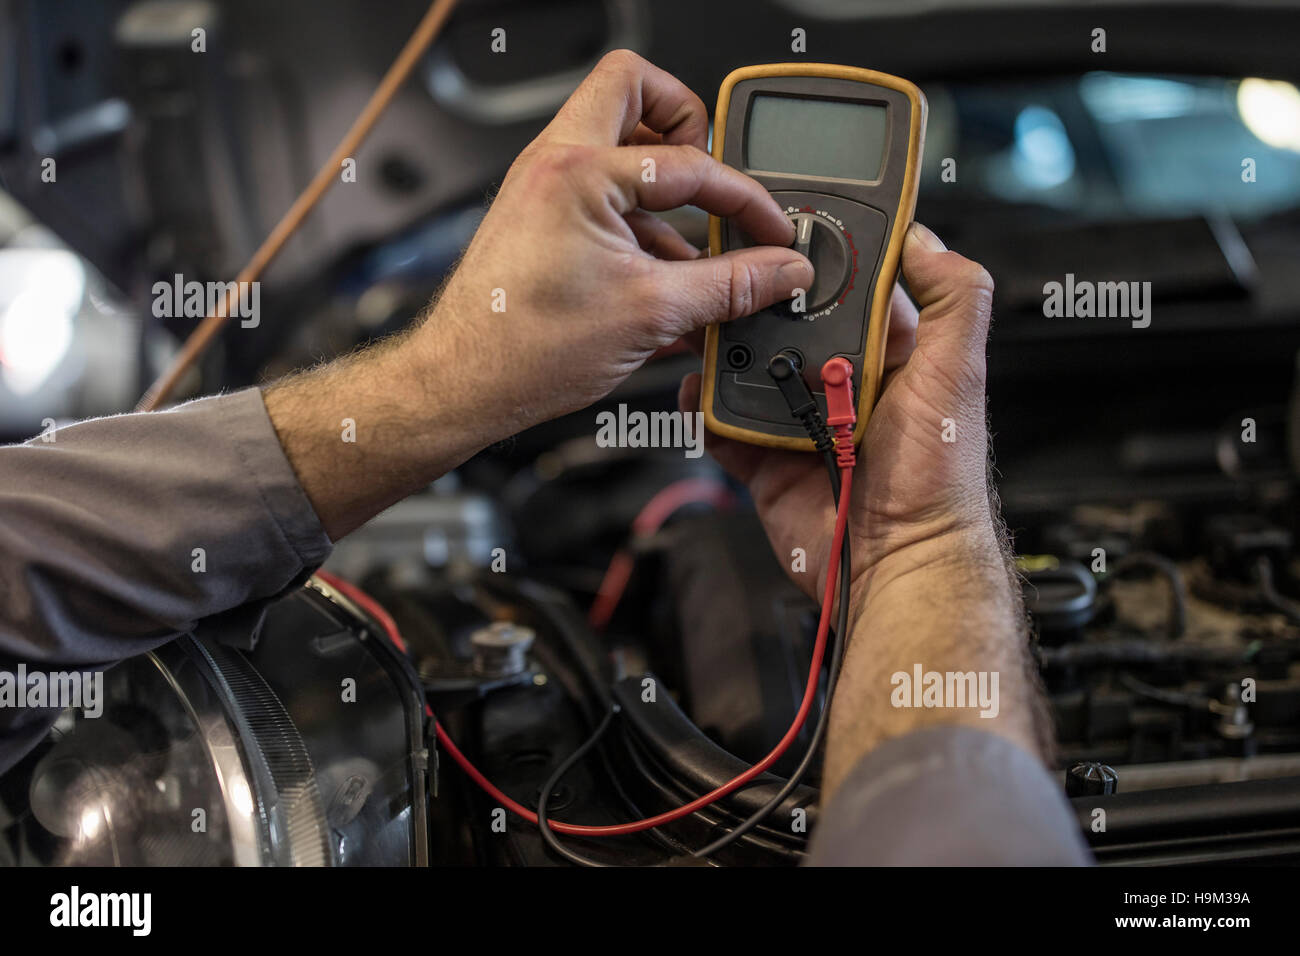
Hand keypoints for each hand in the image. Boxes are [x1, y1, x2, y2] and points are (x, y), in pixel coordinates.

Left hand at [424, 49, 812, 437]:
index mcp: (580, 171)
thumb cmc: (523, 348)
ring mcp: (543, 187)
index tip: (772, 232)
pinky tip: (667, 285)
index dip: (745, 198)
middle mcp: (554, 163)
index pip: (690, 161)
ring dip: (666, 192)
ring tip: (698, 255)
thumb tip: (781, 270)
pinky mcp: (541, 219)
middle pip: (636, 93)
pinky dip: (643, 228)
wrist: (464, 385)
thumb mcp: (652, 313)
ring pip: (619, 147)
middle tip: (713, 179)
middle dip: (687, 126)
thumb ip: (731, 285)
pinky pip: (604, 197)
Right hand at [679, 223, 1001, 611]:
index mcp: (889, 355)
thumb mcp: (956, 372)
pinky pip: (724, 425)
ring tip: (703, 327)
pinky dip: (705, 407)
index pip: (849, 291)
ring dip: (723, 350)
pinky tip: (698, 388)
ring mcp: (799, 422)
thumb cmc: (936, 476)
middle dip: (758, 306)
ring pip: (747, 370)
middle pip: (786, 327)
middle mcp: (841, 384)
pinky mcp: (766, 460)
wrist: (895, 560)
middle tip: (728, 282)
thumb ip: (953, 300)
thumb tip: (924, 238)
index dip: (820, 264)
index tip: (787, 233)